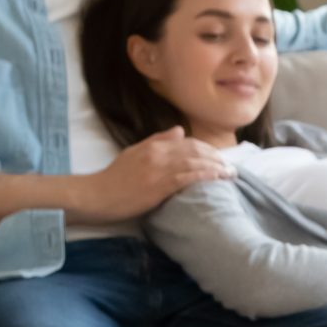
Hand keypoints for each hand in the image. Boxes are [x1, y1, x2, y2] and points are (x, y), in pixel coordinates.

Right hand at [76, 126, 231, 221]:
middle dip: (215, 157)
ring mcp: (159, 168)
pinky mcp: (159, 184)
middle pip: (195, 150)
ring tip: (230, 174)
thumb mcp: (134, 153)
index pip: (186, 142)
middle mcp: (158, 153)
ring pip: (194, 162)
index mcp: (152, 145)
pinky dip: (205, 175)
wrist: (97, 195)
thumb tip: (179, 131)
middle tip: (230, 167)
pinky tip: (217, 177)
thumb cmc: (114, 179)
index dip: (206, 149)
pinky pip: (188, 176)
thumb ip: (157, 141)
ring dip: (216, 167)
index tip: (218, 157)